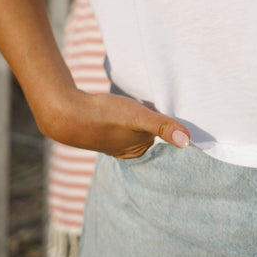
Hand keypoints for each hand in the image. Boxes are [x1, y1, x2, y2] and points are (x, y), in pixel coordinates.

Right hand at [35, 87, 190, 158]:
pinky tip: (131, 105)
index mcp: (138, 151)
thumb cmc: (105, 116)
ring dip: (146, 119)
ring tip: (155, 104)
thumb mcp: (140, 118)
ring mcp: (115, 138)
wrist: (68, 113)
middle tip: (177, 107)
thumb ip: (163, 127)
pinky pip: (126, 121)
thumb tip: (188, 141)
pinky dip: (131, 114)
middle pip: (153, 135)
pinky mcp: (105, 126)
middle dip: (162, 126)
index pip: (165, 144)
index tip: (188, 120)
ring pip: (139, 127)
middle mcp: (128, 148)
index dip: (175, 131)